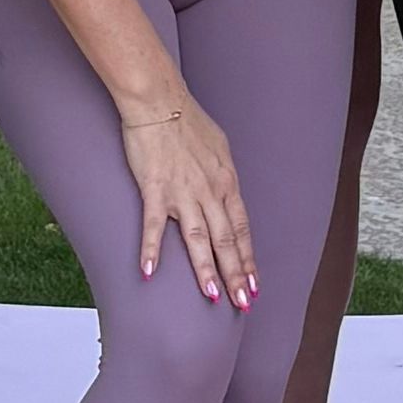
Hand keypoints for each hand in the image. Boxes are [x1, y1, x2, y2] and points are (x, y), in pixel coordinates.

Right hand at [116, 84, 256, 307]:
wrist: (159, 100)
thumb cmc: (187, 119)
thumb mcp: (218, 146)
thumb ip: (222, 173)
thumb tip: (225, 191)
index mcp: (226, 181)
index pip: (242, 228)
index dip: (248, 258)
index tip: (254, 283)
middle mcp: (210, 191)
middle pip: (226, 240)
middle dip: (236, 274)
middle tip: (242, 302)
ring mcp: (183, 192)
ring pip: (198, 238)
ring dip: (205, 269)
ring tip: (212, 296)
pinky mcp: (155, 189)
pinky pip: (154, 225)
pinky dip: (152, 250)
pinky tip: (149, 273)